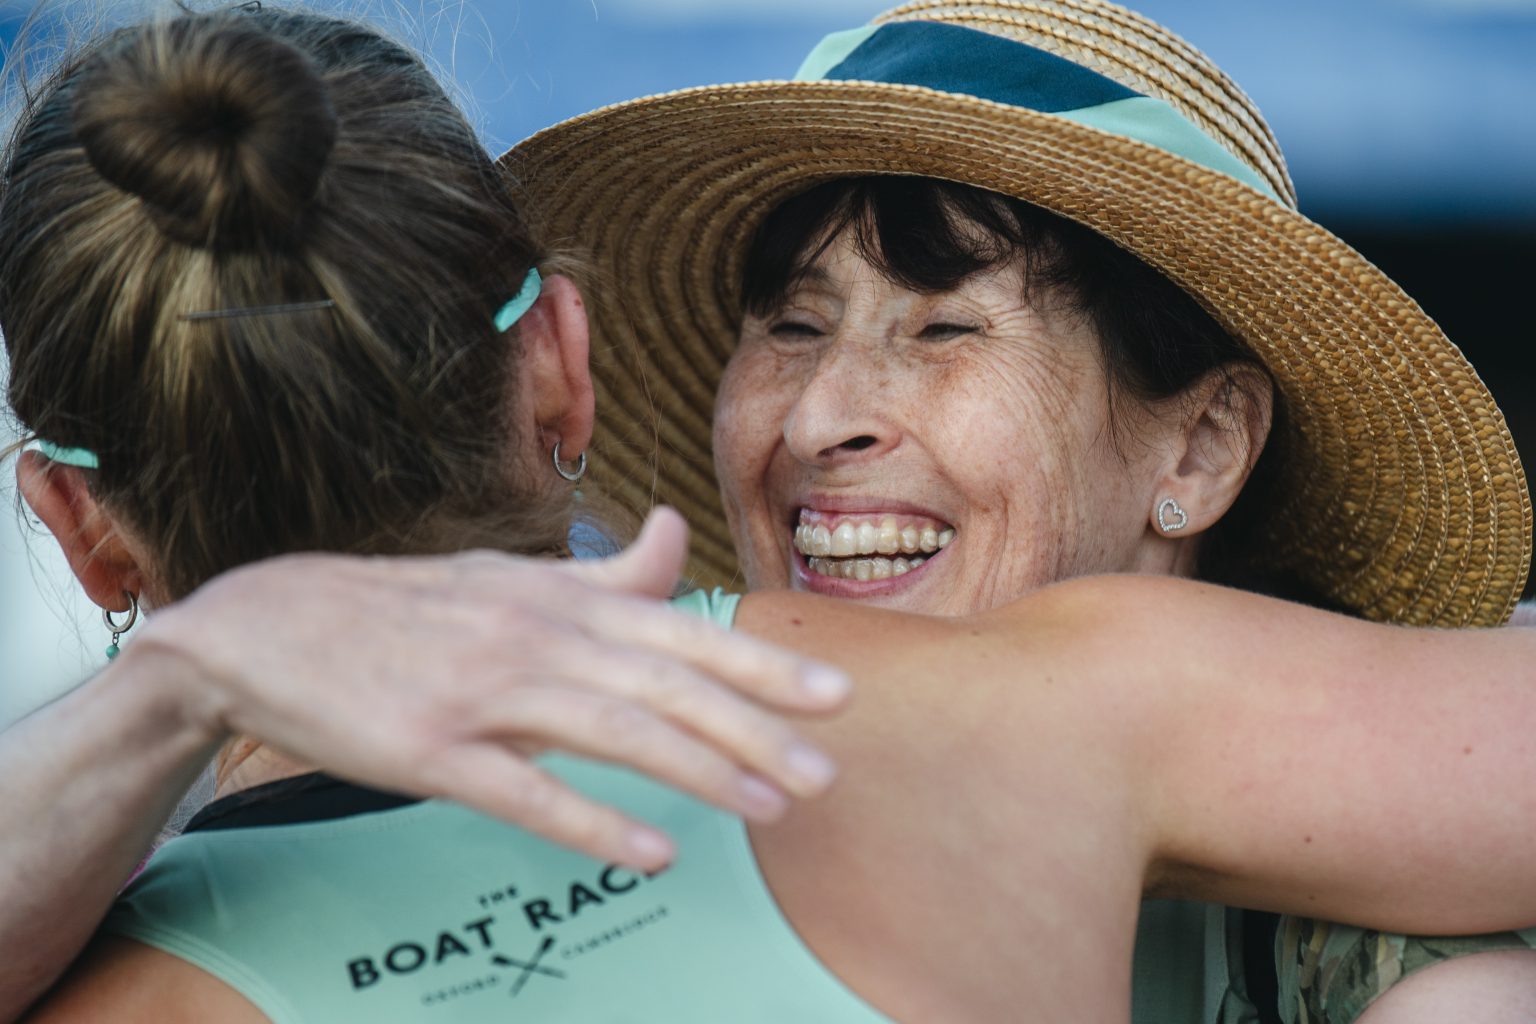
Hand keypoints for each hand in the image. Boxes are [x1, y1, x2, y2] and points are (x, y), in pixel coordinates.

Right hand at [134, 508, 847, 869]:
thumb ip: (602, 572)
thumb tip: (675, 535)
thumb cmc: (406, 608)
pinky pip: (525, 791)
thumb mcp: (509, 577)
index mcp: (557, 598)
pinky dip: (594, 820)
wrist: (268, 629)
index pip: (679, 631)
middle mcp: (533, 636)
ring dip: (702, 770)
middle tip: (828, 767)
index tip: (834, 693)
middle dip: (756, 723)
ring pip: (614, 731)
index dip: (760, 663)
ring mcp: (482, 692)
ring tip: (771, 805)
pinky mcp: (432, 751)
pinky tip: (654, 850)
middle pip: (665, 681)